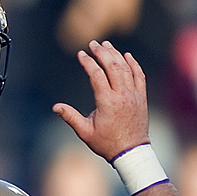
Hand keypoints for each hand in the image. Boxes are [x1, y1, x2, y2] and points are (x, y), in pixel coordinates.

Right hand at [53, 40, 149, 161]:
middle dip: (102, 52)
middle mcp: (122, 95)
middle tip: (93, 44)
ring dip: (116, 54)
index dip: (88, 62)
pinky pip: (139, 75)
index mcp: (107, 102)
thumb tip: (55, 107)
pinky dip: (133, 64)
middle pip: (112, 66)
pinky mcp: (141, 97)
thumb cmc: (106, 143)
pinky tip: (127, 55)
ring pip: (126, 68)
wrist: (131, 151)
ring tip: (106, 45)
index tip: (81, 54)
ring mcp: (134, 95)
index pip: (97, 75)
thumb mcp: (85, 132)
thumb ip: (70, 117)